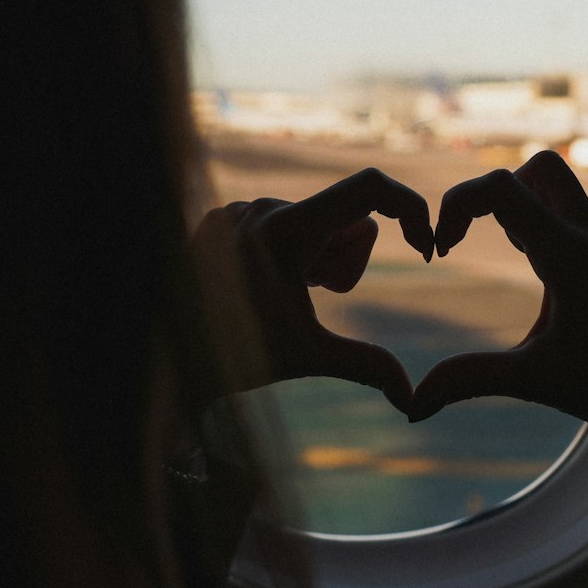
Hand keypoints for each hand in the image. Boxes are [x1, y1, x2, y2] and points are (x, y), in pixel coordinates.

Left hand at [194, 168, 432, 414]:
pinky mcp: (223, 216)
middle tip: (317, 297)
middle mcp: (263, 207)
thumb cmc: (235, 356)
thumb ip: (366, 366)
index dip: (410, 208)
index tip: (423, 247)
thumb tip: (413, 400)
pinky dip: (288, 253)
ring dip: (318, 259)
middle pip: (347, 220)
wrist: (164, 357)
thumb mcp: (308, 358)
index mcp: (288, 228)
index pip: (370, 187)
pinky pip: (281, 222)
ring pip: (316, 222)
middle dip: (348, 261)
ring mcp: (240, 209)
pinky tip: (258, 288)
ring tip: (281, 295)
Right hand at [411, 153, 587, 483]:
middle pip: (536, 169)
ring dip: (532, 209)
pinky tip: (565, 267)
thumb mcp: (532, 380)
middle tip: (481, 240)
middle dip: (496, 195)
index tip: (442, 249)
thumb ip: (468, 380)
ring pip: (568, 189)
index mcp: (566, 252)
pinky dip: (570, 226)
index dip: (457, 205)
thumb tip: (413, 405)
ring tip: (522, 261)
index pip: (499, 188)